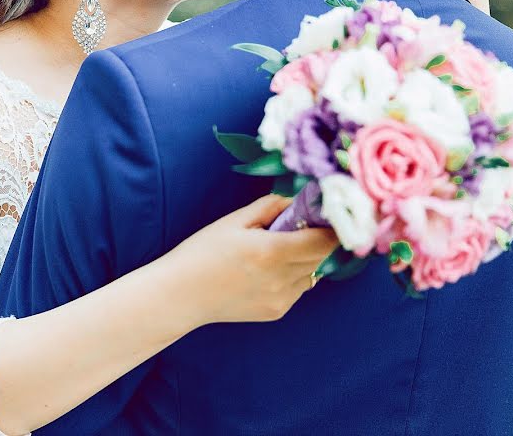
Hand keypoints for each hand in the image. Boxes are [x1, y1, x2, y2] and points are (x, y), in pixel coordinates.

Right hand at [167, 195, 337, 325]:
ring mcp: (281, 298)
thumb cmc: (201, 253)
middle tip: (299, 226)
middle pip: (322, 255)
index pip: (324, 240)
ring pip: (312, 272)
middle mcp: (281, 278)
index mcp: (271, 251)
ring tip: (276, 250)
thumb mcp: (233, 221)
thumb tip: (296, 202)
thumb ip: (270, 207)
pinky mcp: (276, 311)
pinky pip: (297, 289)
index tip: (327, 214)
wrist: (180, 295)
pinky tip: (266, 271)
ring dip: (305, 258)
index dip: (332, 226)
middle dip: (317, 239)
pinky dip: (292, 276)